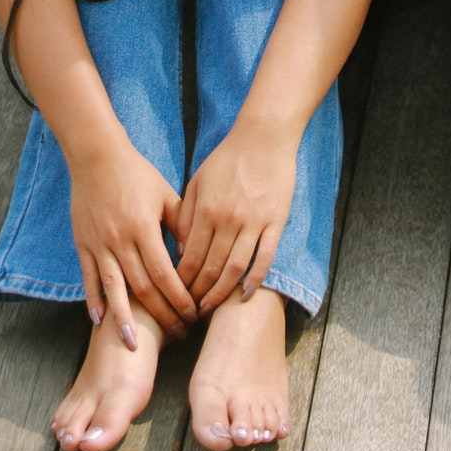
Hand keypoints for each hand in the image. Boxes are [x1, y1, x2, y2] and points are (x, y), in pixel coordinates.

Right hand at [70, 145, 195, 346]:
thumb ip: (183, 226)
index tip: (194, 314)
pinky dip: (93, 300)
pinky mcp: (82, 244)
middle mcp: (119, 240)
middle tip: (178, 333)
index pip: (164, 273)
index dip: (179, 297)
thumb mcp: (168, 197)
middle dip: (161, 314)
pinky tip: (100, 321)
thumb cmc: (139, 175)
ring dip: (124, 319)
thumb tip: (198, 257)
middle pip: (142, 287)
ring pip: (113, 289)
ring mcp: (97, 244)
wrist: (96, 156)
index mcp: (143, 228)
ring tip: (133, 344)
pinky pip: (89, 278)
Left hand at [176, 125, 296, 312]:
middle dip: (198, 293)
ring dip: (222, 292)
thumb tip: (181, 250)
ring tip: (212, 308)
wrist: (263, 138)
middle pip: (211, 268)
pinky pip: (265, 257)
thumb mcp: (198, 182)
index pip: (189, 256)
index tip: (175, 296)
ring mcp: (254, 223)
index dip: (181, 281)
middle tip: (190, 311)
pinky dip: (255, 279)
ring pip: (236, 267)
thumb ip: (186, 215)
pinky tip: (246, 294)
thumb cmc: (227, 159)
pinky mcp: (275, 222)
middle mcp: (228, 220)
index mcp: (206, 210)